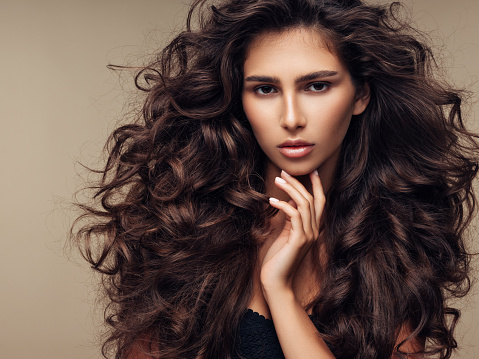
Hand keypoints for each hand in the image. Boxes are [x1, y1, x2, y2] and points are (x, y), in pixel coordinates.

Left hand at [260, 170, 324, 295]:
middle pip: (311, 199)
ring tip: (277, 181)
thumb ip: (291, 219)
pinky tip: (272, 201)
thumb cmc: (278, 259)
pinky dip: (284, 205)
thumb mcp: (286, 233)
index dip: (317, 186)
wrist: (276, 282)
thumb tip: (291, 200)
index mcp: (312, 228)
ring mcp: (308, 236)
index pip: (320, 202)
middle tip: (284, 172)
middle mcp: (314, 231)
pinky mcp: (299, 240)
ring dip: (290, 190)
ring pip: (304, 204)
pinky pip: (294, 216)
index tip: (312, 171)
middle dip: (299, 183)